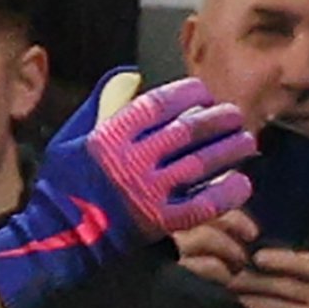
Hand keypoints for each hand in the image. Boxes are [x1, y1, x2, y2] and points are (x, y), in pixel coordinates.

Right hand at [0, 70, 256, 307]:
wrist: (60, 233)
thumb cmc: (66, 181)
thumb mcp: (73, 135)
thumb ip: (103, 103)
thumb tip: (130, 74)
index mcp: (110, 135)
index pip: (158, 105)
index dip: (187, 94)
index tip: (204, 93)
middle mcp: (132, 160)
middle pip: (186, 132)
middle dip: (216, 121)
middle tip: (236, 116)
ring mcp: (148, 191)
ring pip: (199, 164)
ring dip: (228, 151)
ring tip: (248, 142)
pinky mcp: (160, 221)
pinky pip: (202, 206)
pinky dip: (226, 194)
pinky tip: (243, 183)